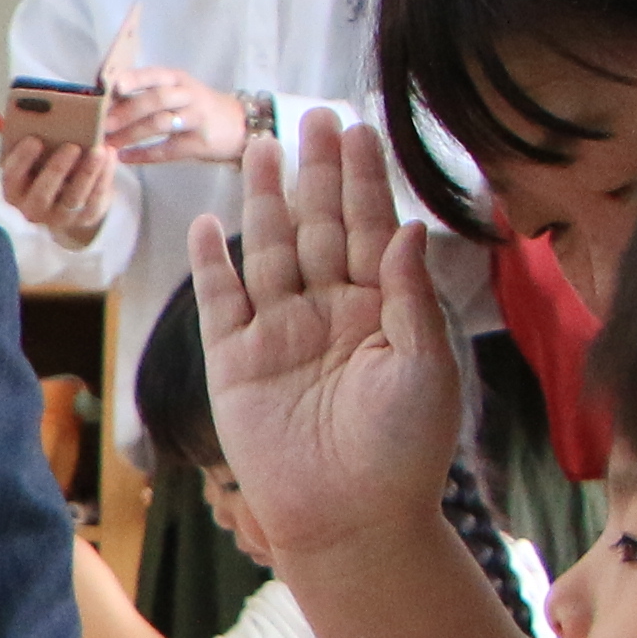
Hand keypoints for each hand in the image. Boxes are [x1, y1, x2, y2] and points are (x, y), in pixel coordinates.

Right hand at [0, 117, 120, 247]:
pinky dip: (104, 176)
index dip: (21, 159)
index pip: (11, 177)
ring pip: (74, 197)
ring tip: (99, 149)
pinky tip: (109, 156)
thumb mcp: (29, 157)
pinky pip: (96, 198)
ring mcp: (60, 217)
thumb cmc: (44, 172)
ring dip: (87, 172)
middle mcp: (33, 209)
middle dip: (57, 168)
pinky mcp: (86, 217)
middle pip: (42, 192)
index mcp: (14, 191)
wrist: (67, 202)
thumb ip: (16, 136)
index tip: (34, 140)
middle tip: (72, 146)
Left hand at [106, 65, 251, 166]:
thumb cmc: (194, 108)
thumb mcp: (176, 92)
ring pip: (160, 123)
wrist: (239, 125)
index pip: (152, 75)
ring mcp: (196, 118)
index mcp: (176, 79)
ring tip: (108, 143)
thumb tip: (104, 100)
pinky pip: (168, 149)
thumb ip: (146, 93)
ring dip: (130, 134)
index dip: (131, 79)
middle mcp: (187, 94)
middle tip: (100, 124)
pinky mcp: (201, 142)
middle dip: (125, 112)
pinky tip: (125, 158)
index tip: (109, 85)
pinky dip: (144, 155)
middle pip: (154, 99)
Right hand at [189, 122, 465, 560]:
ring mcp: (280, 334)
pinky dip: (213, 263)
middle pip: (320, 228)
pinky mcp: (236, 363)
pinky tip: (210, 222)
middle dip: (317, 174)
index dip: (365, 180)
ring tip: (262, 150)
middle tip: (314, 118)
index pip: (372, 229)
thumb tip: (406, 228)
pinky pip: (221, 302)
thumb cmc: (403, 451)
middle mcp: (330, 313)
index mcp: (382, 311)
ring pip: (270, 252)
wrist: (350, 519)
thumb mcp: (426, 368)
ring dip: (266, 202)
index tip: (360, 129)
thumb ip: (413, 297)